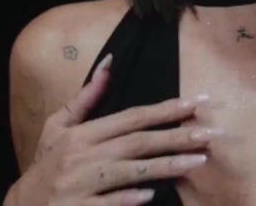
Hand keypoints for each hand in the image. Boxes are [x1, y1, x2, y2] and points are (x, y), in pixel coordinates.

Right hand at [8, 54, 224, 205]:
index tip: (196, 103)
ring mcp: (82, 184)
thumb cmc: (45, 164)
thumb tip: (110, 63)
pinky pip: (109, 203)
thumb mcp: (58, 127)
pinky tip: (152, 195)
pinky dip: (129, 199)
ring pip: (130, 172)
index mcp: (82, 134)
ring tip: (198, 161)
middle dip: (177, 136)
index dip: (165, 109)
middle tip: (210, 133)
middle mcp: (84, 156)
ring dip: (165, 166)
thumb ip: (86, 98)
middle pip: (138, 142)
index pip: (132, 117)